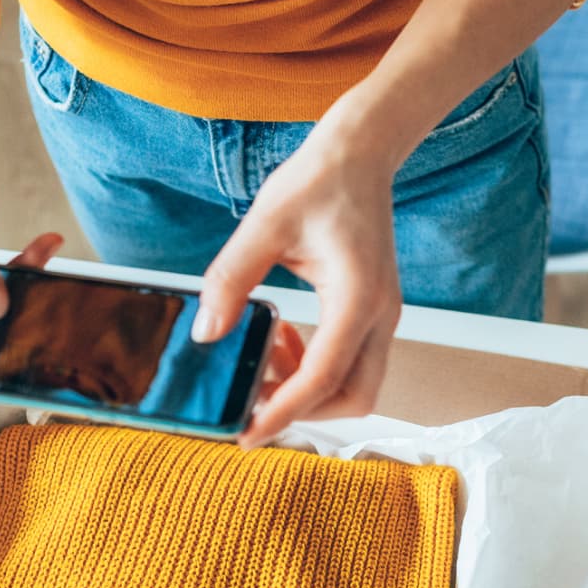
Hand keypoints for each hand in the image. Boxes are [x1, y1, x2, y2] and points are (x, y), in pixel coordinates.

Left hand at [194, 124, 402, 447]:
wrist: (360, 154)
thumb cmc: (318, 181)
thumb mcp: (264, 224)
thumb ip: (232, 279)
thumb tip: (205, 334)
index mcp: (358, 295)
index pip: (324, 376)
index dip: (284, 411)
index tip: (246, 434)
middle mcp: (381, 313)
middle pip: (354, 397)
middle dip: (303, 411)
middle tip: (251, 402)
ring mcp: (382, 315)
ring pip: (355, 384)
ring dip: (309, 389)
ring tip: (264, 358)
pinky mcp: (373, 311)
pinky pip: (350, 361)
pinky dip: (315, 367)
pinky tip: (282, 337)